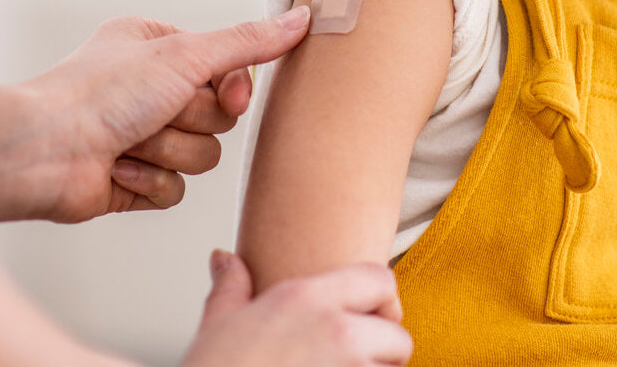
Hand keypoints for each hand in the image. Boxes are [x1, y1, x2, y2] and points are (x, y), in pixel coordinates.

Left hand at [0, 8, 309, 225]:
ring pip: (203, 155)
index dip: (232, 87)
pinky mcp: (135, 178)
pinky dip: (149, 180)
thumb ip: (248, 42)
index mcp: (159, 45)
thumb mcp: (184, 54)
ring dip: (169, 151)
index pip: (230, 67)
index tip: (224, 93)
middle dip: (191, 120)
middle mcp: (152, 87)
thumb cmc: (102, 92)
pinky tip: (117, 167)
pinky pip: (176, 189)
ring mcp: (144, 134)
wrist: (45, 151)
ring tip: (129, 141)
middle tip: (157, 112)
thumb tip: (304, 17)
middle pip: (221, 116)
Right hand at [181, 251, 411, 366]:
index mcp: (306, 298)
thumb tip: (224, 259)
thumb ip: (232, 286)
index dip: (379, 299)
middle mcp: (336, 330)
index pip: (380, 279)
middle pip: (399, 336)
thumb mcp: (218, 324)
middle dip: (384, 352)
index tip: (367, 316)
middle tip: (354, 362)